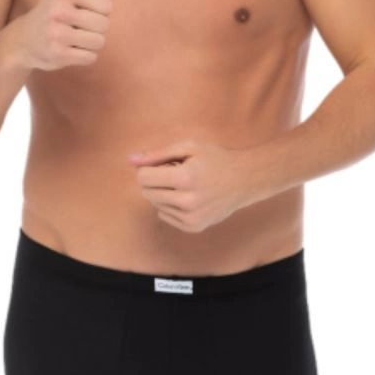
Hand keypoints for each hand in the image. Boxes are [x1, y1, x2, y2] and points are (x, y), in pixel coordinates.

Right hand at [13, 0, 112, 70]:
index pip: (106, 4)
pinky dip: (86, 56)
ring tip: (79, 39)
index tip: (89, 11)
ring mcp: (57, 34)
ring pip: (99, 42)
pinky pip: (90, 57)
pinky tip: (73, 50)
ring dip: (93, 43)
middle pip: (104, 24)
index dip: (103, 9)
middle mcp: (58, 11)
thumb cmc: (52, 10)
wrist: (24, 40)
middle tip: (82, 27)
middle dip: (98, 28)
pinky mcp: (58, 54)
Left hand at [128, 139, 246, 232]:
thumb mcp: (189, 147)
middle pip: (147, 193)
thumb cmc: (215, 159)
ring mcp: (191, 217)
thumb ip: (157, 153)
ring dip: (163, 193)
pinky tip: (189, 197)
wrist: (245, 180)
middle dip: (154, 181)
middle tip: (174, 172)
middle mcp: (187, 201)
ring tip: (185, 184)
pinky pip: (165, 216)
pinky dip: (171, 206)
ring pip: (155, 205)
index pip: (143, 178)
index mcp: (185, 178)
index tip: (160, 163)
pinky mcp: (194, 227)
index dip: (147, 168)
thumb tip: (130, 160)